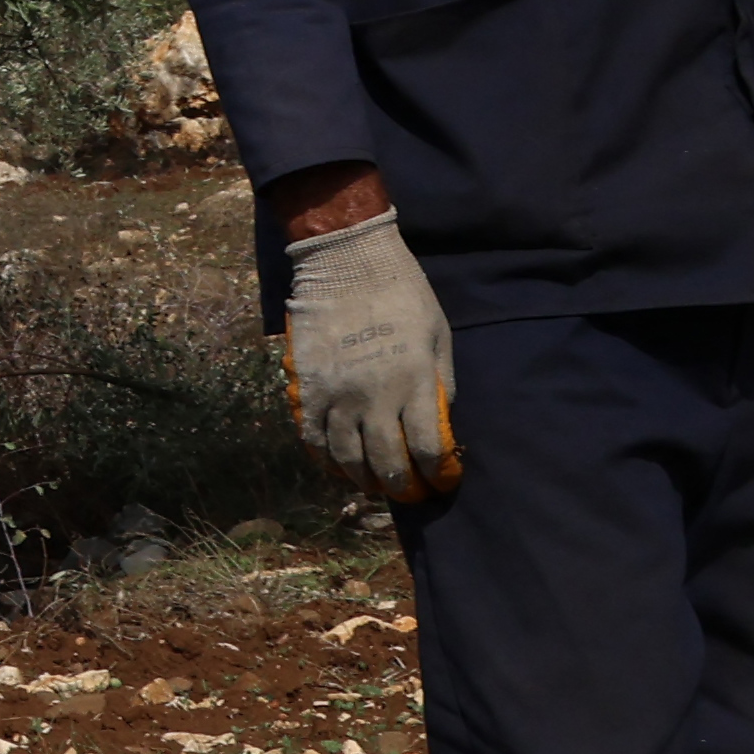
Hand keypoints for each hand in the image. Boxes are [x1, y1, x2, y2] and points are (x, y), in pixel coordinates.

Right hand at [276, 199, 462, 506]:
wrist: (346, 261)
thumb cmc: (403, 293)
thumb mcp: (439, 336)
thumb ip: (440, 383)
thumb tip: (438, 422)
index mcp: (415, 382)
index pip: (428, 449)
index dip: (438, 474)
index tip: (444, 480)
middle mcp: (374, 397)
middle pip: (387, 463)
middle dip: (403, 487)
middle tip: (411, 492)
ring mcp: (337, 394)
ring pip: (348, 457)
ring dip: (364, 478)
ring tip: (375, 483)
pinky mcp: (309, 387)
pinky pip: (313, 437)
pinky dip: (326, 459)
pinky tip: (338, 464)